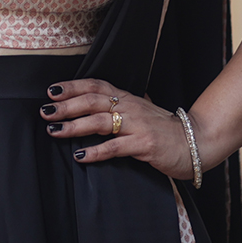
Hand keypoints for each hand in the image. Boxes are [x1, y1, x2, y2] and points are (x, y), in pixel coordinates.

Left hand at [41, 79, 198, 180]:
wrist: (196, 141)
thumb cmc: (165, 130)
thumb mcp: (141, 112)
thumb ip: (121, 107)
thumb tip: (98, 104)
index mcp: (127, 99)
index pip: (96, 86)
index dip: (73, 87)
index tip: (51, 91)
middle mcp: (130, 108)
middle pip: (92, 101)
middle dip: (66, 106)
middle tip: (45, 111)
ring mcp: (137, 125)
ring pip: (100, 121)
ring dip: (74, 126)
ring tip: (54, 130)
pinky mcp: (145, 145)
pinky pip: (116, 147)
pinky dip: (96, 151)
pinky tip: (80, 156)